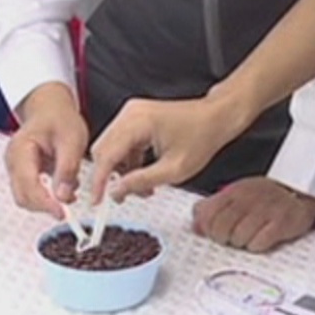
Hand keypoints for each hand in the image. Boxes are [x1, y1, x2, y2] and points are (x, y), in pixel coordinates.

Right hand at [4, 83, 88, 212]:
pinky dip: (45, 196)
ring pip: (25, 197)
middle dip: (44, 206)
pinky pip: (30, 191)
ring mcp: (15, 167)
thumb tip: (63, 196)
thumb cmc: (59, 118)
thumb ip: (67, 168)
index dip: (44, 203)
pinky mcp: (22, 172)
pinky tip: (62, 190)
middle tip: (67, 210)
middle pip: (23, 196)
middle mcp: (13, 161)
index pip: (28, 185)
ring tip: (68, 195)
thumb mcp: (72, 140)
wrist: (51, 108)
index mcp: (21, 149)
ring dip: (45, 202)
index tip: (61, 213)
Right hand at [89, 94, 248, 199]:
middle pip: (103, 150)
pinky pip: (121, 143)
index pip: (107, 155)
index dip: (99, 181)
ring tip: (141, 188)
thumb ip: (142, 181)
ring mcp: (132, 114)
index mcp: (138, 121)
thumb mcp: (174, 169)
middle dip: (109, 177)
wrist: (216, 118)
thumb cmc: (202, 136)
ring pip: (111, 148)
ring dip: (120, 171)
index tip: (97, 200)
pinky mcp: (136, 118)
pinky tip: (141, 174)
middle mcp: (131, 113)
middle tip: (120, 197)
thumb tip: (117, 192)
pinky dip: (128, 162)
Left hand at [192, 177, 314, 252]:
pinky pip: (259, 244)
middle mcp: (247, 200)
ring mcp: (264, 211)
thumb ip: (211, 209)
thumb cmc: (265, 196)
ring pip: (239, 239)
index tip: (214, 233)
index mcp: (233, 192)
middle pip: (221, 229)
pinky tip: (261, 239)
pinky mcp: (280, 224)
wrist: (300, 192)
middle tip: (233, 237)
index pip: (207, 215)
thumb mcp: (235, 195)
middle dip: (224, 239)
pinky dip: (257, 246)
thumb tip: (195, 226)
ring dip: (242, 243)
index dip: (208, 229)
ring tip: (249, 236)